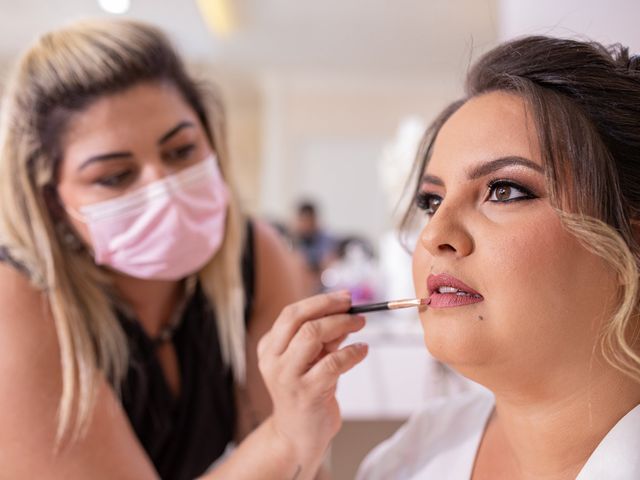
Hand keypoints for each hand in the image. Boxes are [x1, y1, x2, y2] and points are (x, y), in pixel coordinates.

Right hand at [257, 290, 367, 475]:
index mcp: (269, 348)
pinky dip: (352, 352)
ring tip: (360, 325)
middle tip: (356, 310)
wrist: (298, 436)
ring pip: (313, 336)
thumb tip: (347, 311)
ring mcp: (287, 377)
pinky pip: (333, 363)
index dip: (320, 301)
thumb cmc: (306, 392)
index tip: (344, 298)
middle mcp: (272, 360)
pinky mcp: (306, 393)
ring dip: (342, 325)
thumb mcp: (311, 360)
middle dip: (331, 309)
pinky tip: (362, 350)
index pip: (291, 314)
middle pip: (300, 321)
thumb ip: (324, 337)